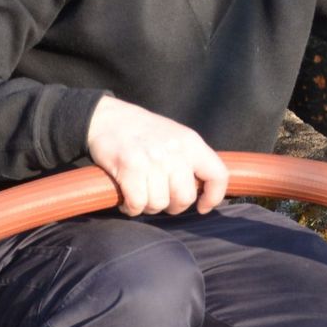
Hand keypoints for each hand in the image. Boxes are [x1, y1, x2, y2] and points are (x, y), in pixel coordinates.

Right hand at [85, 96, 230, 216]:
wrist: (108, 118)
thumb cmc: (144, 132)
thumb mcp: (177, 137)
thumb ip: (191, 160)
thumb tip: (202, 192)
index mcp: (192, 143)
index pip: (218, 175)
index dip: (213, 197)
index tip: (202, 207)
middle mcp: (175, 150)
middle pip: (185, 197)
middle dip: (172, 206)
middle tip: (160, 199)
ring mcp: (153, 158)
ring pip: (159, 203)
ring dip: (148, 207)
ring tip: (141, 196)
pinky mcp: (130, 166)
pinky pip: (138, 203)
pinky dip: (132, 208)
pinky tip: (128, 201)